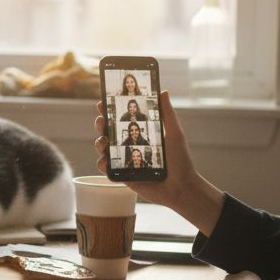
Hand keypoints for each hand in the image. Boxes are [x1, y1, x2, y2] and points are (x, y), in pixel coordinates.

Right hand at [93, 90, 225, 233]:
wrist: (181, 188)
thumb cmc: (180, 160)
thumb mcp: (174, 134)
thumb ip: (168, 113)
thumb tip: (163, 91)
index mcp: (140, 134)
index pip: (121, 119)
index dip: (110, 111)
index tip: (102, 103)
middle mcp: (130, 146)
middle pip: (108, 132)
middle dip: (100, 124)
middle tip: (101, 122)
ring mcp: (125, 161)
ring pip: (103, 149)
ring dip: (99, 143)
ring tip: (103, 142)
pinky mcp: (122, 176)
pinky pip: (106, 169)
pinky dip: (102, 164)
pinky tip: (106, 160)